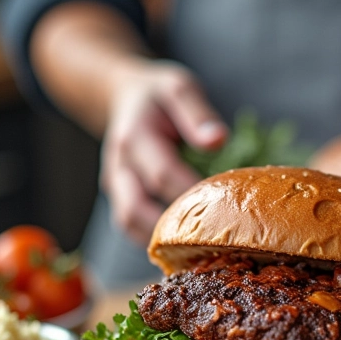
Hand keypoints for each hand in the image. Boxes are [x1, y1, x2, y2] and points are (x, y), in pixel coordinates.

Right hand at [101, 60, 227, 243]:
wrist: (123, 97)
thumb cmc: (158, 95)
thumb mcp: (178, 87)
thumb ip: (197, 113)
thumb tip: (218, 140)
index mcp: (134, 137)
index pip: (162, 175)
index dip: (191, 194)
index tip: (225, 207)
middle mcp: (118, 165)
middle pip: (136, 210)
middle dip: (172, 230)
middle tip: (211, 241)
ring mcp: (115, 185)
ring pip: (129, 224)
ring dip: (160, 242)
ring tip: (198, 252)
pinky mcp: (119, 197)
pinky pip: (131, 226)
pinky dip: (154, 241)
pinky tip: (184, 249)